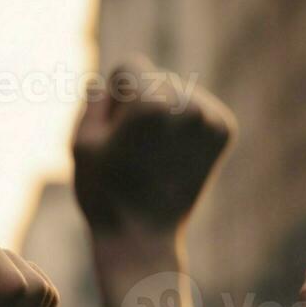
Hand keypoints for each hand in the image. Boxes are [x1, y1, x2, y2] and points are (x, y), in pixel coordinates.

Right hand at [72, 58, 235, 240]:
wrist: (143, 238)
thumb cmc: (105, 193)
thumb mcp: (81, 143)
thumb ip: (93, 100)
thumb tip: (107, 80)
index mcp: (150, 102)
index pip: (128, 68)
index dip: (113, 100)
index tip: (114, 133)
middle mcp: (187, 104)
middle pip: (154, 79)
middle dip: (139, 104)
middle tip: (132, 151)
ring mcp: (210, 118)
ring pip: (176, 92)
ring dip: (163, 113)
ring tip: (152, 155)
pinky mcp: (224, 130)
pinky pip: (196, 108)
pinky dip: (184, 124)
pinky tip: (172, 155)